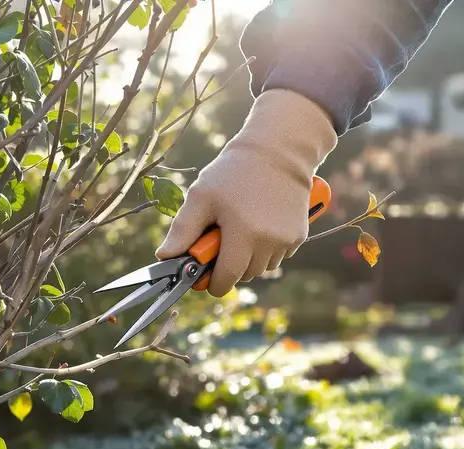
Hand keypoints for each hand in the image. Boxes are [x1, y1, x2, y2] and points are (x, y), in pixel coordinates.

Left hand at [155, 89, 337, 296]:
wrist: (278, 151)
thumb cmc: (234, 172)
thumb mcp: (201, 196)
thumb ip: (182, 230)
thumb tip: (164, 257)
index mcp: (243, 234)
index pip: (226, 279)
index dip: (212, 283)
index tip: (204, 277)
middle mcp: (269, 242)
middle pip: (243, 276)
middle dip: (229, 267)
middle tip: (220, 241)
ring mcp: (287, 240)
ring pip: (261, 268)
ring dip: (248, 259)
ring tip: (240, 230)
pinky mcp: (299, 235)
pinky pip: (277, 257)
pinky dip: (266, 250)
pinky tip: (259, 225)